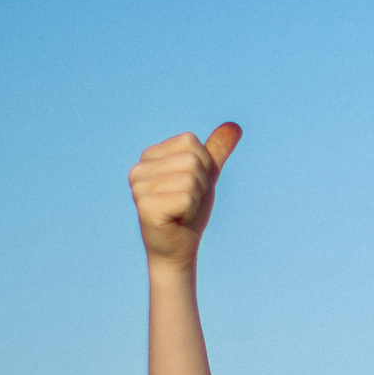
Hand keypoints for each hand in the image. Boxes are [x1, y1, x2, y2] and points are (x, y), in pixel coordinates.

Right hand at [131, 123, 241, 266]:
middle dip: (201, 185)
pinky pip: (187, 197)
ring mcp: (139, 187)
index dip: (203, 166)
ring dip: (196, 199)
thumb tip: (235, 125)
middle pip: (193, 160)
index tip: (191, 187)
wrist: (179, 248)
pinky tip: (176, 219)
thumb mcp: (206, 176)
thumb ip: (216, 150)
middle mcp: (139, 168)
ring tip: (181, 211)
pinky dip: (190, 211)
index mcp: (150, 155)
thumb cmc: (189, 212)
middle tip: (187, 203)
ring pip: (191, 179)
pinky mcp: (145, 206)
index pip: (191, 142)